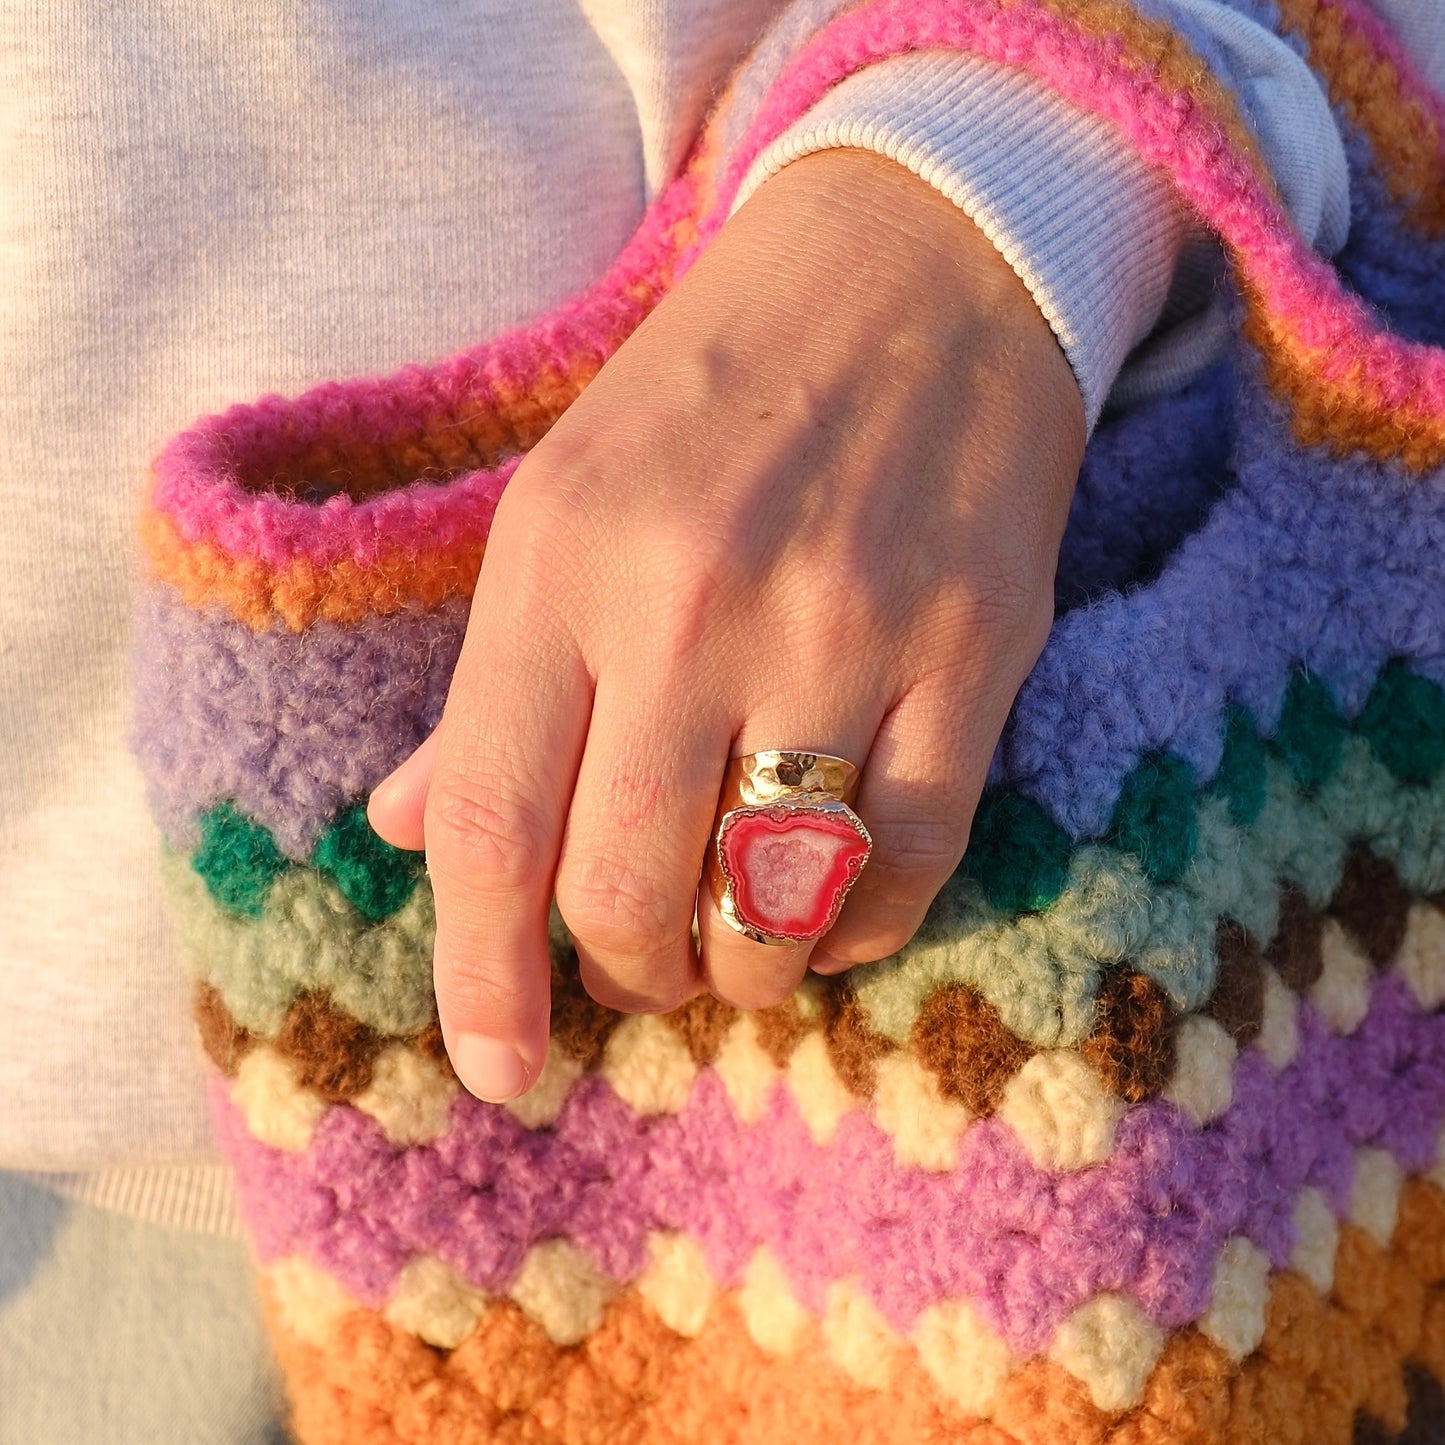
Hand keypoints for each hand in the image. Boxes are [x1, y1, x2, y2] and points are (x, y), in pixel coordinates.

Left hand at [367, 148, 1084, 1101]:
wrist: (912, 269)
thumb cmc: (713, 399)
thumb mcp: (562, 509)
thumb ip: (487, 686)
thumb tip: (404, 830)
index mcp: (561, 563)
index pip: (491, 823)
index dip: (480, 978)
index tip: (498, 1073)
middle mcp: (693, 601)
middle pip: (626, 890)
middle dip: (625, 973)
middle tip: (639, 962)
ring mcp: (845, 628)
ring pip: (771, 902)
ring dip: (741, 967)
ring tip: (734, 942)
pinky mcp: (977, 648)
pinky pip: (912, 864)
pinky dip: (862, 926)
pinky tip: (834, 906)